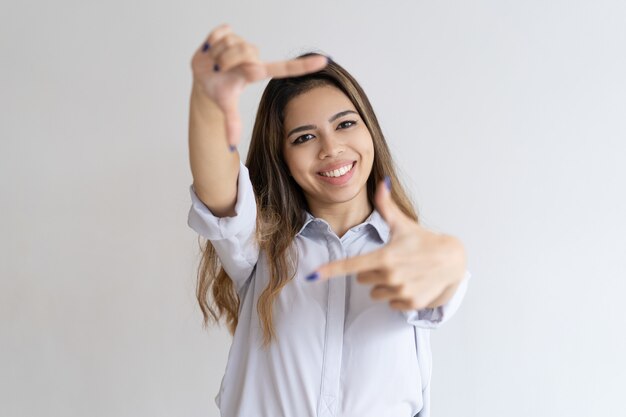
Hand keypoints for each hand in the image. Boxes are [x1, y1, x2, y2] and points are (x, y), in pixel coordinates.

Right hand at [190, 24, 328, 147]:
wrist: (201, 76)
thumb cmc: (219, 90)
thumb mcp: (225, 106)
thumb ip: (231, 124)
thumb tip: (231, 145)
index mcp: (256, 72)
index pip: (284, 69)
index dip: (303, 66)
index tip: (324, 61)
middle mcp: (252, 56)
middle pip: (246, 52)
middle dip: (228, 62)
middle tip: (220, 70)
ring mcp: (240, 42)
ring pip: (231, 44)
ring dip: (217, 56)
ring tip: (215, 63)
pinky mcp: (228, 31)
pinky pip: (221, 32)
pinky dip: (211, 42)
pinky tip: (211, 49)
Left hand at [309, 179, 466, 310]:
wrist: (453, 260)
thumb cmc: (424, 241)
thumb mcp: (403, 224)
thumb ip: (387, 206)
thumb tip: (382, 182)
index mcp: (384, 256)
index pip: (350, 265)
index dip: (330, 270)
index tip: (313, 275)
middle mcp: (390, 276)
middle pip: (362, 280)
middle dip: (372, 272)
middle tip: (391, 262)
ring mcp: (401, 291)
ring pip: (376, 293)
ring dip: (384, 285)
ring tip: (403, 273)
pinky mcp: (411, 303)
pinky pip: (392, 304)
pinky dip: (398, 296)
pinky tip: (411, 284)